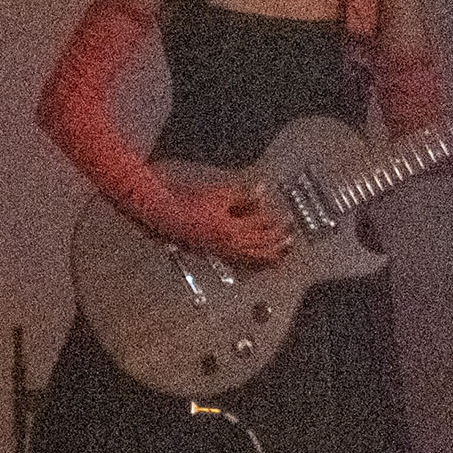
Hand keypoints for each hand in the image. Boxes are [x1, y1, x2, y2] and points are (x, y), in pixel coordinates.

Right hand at [149, 179, 290, 268]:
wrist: (160, 216)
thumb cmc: (185, 204)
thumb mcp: (219, 194)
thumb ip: (243, 194)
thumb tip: (261, 191)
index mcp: (232, 228)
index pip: (262, 226)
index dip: (276, 221)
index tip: (287, 218)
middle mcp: (229, 244)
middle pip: (261, 246)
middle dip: (278, 242)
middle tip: (291, 238)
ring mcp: (221, 251)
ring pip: (252, 258)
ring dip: (269, 255)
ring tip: (281, 253)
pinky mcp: (213, 253)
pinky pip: (240, 261)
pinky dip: (253, 261)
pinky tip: (258, 261)